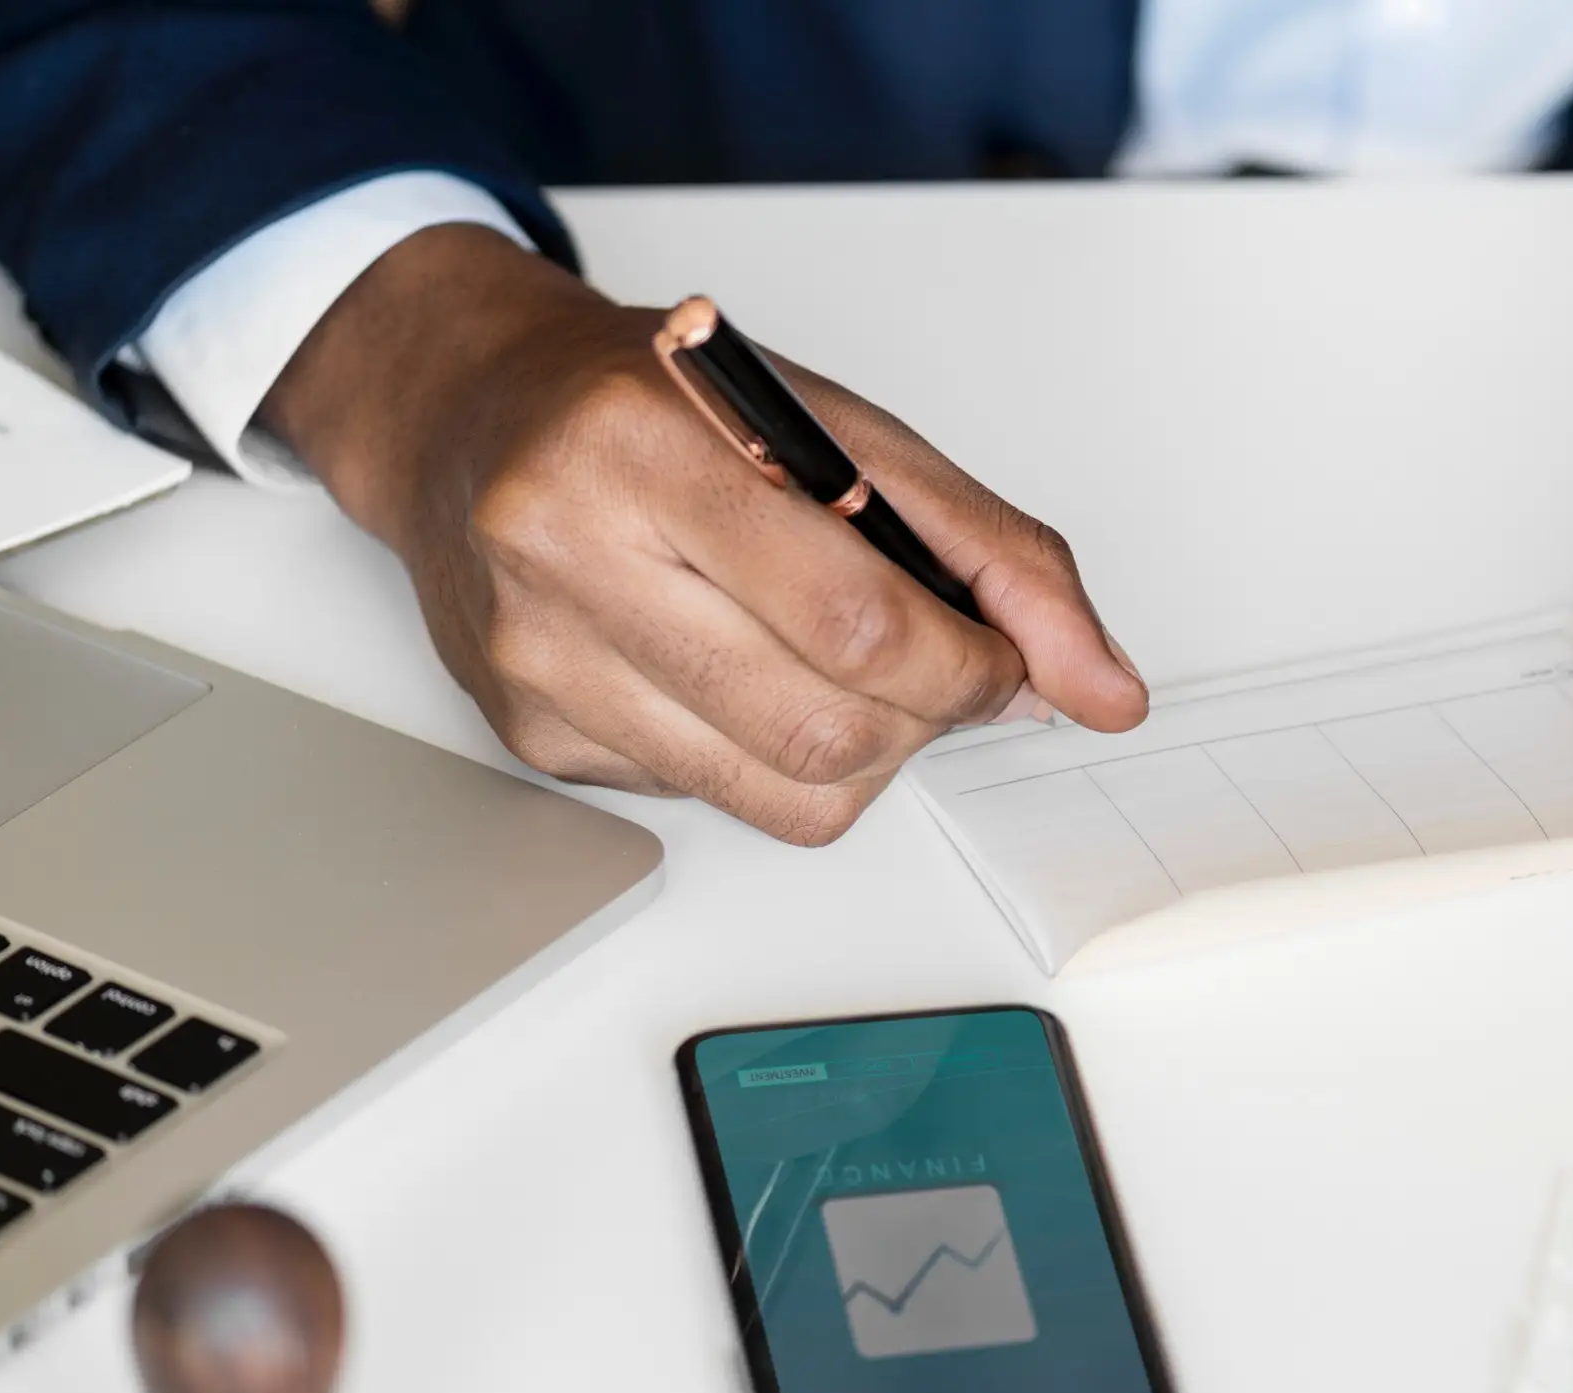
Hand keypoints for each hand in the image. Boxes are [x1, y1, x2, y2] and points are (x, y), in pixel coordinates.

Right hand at [262, 224, 1146, 842]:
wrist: (471, 417)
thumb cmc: (662, 409)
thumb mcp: (843, 431)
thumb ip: (993, 554)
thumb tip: (1101, 688)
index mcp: (644, 445)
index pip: (857, 623)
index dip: (968, 666)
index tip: (998, 658)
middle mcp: (566, 552)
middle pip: (824, 729)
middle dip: (925, 717)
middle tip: (937, 667)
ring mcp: (538, 659)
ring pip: (781, 795)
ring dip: (863, 753)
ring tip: (847, 671)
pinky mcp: (532, 737)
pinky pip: (717, 803)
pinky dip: (770, 759)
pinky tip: (741, 673)